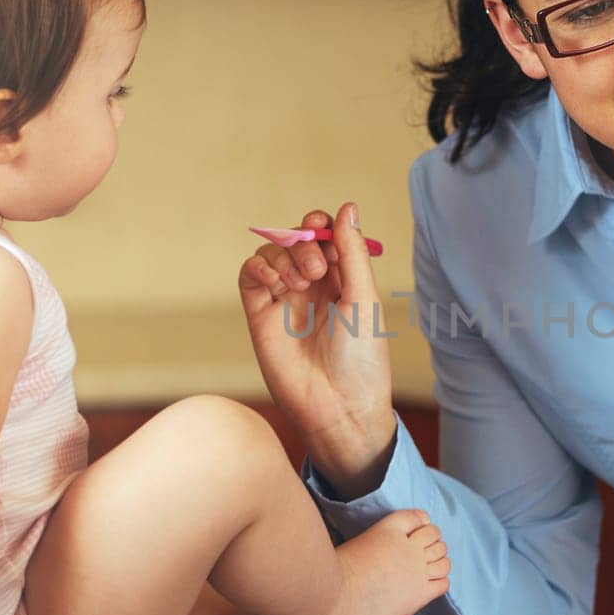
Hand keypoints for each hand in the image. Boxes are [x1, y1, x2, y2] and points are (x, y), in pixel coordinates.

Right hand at [238, 201, 397, 494]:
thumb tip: (347, 207)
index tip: (321, 229)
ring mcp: (285, 299)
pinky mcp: (260, 315)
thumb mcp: (363, 299)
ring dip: (284, 257)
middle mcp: (313, 287)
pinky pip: (250, 275)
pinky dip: (259, 267)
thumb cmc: (361, 358)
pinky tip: (276, 283)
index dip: (320, 226)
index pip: (326, 236)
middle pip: (297, 240)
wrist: (337, 406)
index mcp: (343, 280)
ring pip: (272, 253)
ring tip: (303, 283)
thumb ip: (352, 253)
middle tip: (317, 269)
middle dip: (303, 242)